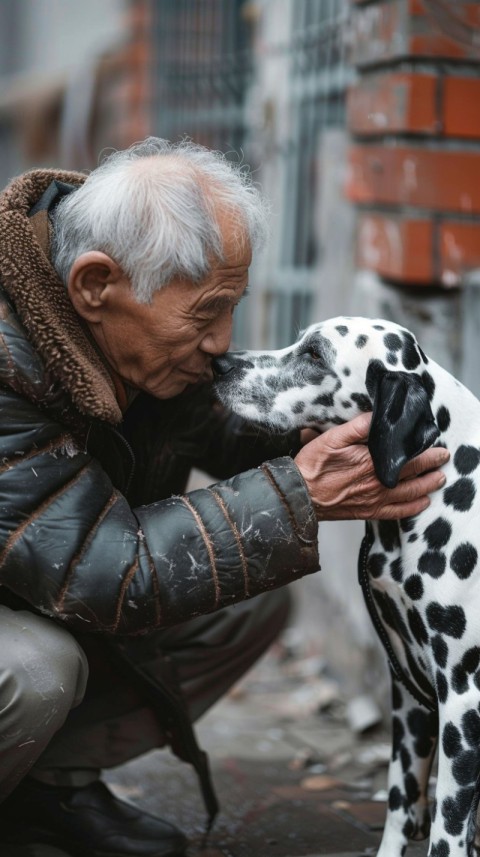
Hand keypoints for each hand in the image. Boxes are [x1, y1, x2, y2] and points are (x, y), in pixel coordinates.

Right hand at [294, 412, 449, 520]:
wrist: (299, 496)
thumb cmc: (312, 466)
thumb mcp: (331, 438)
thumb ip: (357, 428)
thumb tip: (377, 417)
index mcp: (371, 463)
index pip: (406, 456)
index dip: (424, 451)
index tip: (435, 444)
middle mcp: (378, 483)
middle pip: (413, 474)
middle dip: (431, 466)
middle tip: (442, 458)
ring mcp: (374, 499)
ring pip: (410, 494)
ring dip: (427, 486)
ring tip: (439, 479)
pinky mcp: (368, 511)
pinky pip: (397, 512)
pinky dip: (413, 508)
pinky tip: (421, 503)